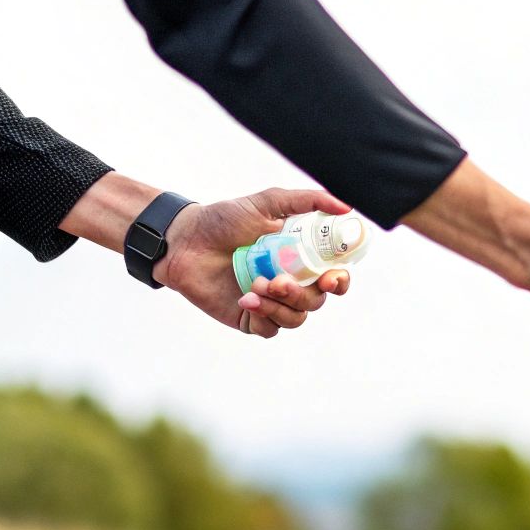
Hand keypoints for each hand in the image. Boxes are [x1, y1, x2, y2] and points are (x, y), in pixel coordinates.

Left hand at [152, 187, 353, 337]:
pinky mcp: (250, 318)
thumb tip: (345, 208)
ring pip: (296, 318)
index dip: (340, 280)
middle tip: (279, 280)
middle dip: (302, 294)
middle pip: (317, 301)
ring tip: (256, 286)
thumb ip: (306, 201)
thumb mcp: (266, 202)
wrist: (184, 241)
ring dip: (281, 305)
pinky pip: (271, 329)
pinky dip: (264, 316)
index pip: (333, 276)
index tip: (331, 276)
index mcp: (299, 257)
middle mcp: (290, 281)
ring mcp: (270, 301)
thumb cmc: (223, 219)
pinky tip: (246, 299)